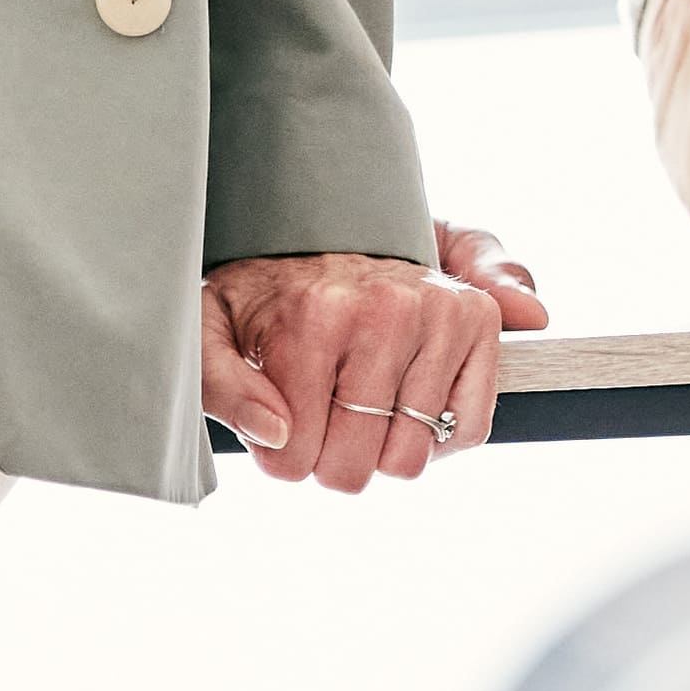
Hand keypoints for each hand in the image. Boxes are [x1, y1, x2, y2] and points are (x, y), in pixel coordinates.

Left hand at [204, 241, 520, 493]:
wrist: (331, 226)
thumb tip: (273, 432)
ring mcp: (439, 313)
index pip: (294, 454)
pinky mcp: (479, 321)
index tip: (278, 421)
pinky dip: (437, 437)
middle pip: (353, 464)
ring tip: (363, 401)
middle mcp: (385, 310)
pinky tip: (406, 402)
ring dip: (382, 448)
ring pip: (409, 458)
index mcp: (315, 315)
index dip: (281, 456)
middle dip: (329, 458)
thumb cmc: (268, 289)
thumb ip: (219, 382)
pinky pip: (468, 431)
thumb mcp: (210, 323)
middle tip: (322, 413)